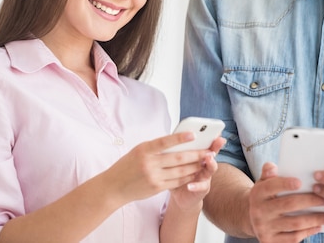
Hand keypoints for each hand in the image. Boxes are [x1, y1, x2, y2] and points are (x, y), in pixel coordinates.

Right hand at [103, 132, 221, 204]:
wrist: (114, 187)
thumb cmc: (127, 165)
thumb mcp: (138, 150)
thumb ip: (155, 147)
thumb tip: (176, 141)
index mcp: (144, 150)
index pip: (165, 142)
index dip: (180, 138)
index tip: (193, 135)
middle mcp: (149, 163)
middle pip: (178, 158)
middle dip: (196, 154)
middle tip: (209, 151)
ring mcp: (153, 177)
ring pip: (180, 171)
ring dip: (195, 166)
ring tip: (206, 161)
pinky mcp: (157, 188)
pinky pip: (176, 182)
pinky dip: (187, 177)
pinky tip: (195, 173)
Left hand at [168, 136, 226, 210]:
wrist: (181, 196)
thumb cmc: (179, 175)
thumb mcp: (177, 160)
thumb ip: (178, 150)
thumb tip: (171, 137)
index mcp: (200, 156)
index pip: (208, 144)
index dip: (212, 137)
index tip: (216, 130)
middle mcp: (206, 165)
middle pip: (213, 154)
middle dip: (216, 146)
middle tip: (217, 140)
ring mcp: (206, 177)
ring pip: (211, 169)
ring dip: (211, 163)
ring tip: (208, 158)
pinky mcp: (202, 189)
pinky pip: (201, 187)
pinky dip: (196, 186)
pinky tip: (190, 185)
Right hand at [248, 163, 323, 242]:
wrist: (252, 220)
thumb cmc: (264, 197)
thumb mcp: (262, 183)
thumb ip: (268, 173)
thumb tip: (272, 167)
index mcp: (257, 194)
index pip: (271, 187)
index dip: (284, 184)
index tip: (300, 182)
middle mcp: (259, 212)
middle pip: (288, 205)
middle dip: (309, 201)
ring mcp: (265, 228)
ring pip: (294, 223)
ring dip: (315, 219)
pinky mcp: (271, 241)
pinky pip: (293, 237)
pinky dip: (308, 232)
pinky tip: (319, 226)